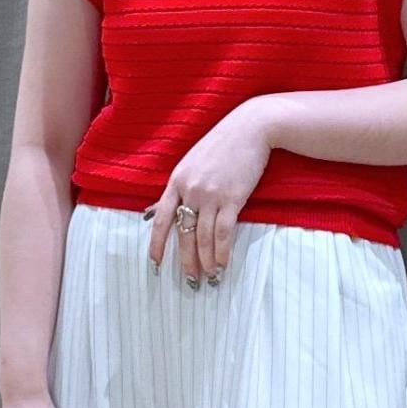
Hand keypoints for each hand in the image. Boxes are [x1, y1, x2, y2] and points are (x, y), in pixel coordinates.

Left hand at [145, 101, 275, 279]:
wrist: (250, 128)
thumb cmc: (223, 144)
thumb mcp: (193, 161)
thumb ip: (182, 185)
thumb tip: (166, 208)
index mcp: (176, 181)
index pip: (161, 219)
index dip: (157, 244)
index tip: (155, 264)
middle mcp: (190, 190)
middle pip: (183, 234)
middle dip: (185, 260)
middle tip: (189, 280)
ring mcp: (210, 195)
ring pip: (202, 237)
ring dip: (205, 260)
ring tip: (208, 276)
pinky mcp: (231, 198)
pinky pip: (223, 232)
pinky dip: (222, 252)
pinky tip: (222, 264)